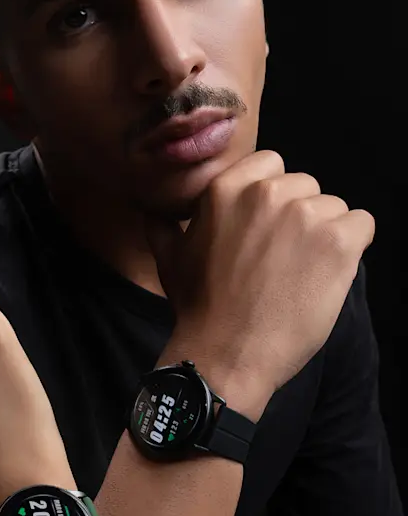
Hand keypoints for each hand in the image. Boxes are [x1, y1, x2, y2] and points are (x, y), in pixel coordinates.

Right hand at [146, 150, 373, 415]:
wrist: (227, 352)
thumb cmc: (198, 307)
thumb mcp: (169, 258)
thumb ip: (162, 225)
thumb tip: (152, 211)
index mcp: (225, 189)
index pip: (271, 162)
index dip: (273, 193)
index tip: (266, 225)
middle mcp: (266, 192)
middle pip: (305, 185)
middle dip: (299, 215)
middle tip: (282, 256)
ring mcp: (305, 215)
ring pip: (334, 206)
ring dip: (325, 233)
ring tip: (302, 270)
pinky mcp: (339, 240)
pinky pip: (363, 224)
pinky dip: (352, 247)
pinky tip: (326, 273)